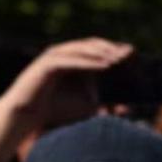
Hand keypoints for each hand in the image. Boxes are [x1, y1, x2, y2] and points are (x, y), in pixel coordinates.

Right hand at [0, 38, 132, 161]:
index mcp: (73, 60)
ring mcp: (53, 57)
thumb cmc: (56, 110)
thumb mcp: (86, 106)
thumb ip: (104, 104)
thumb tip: (127, 109)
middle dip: (111, 48)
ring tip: (119, 59)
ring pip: (81, 49)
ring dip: (101, 53)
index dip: (114, 49)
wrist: (28, 116)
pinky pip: (70, 60)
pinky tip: (104, 66)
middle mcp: (63, 55)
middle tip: (129, 54)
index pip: (97, 49)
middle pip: (91, 45)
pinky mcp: (46, 65)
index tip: (134, 54)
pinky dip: (88, 62)